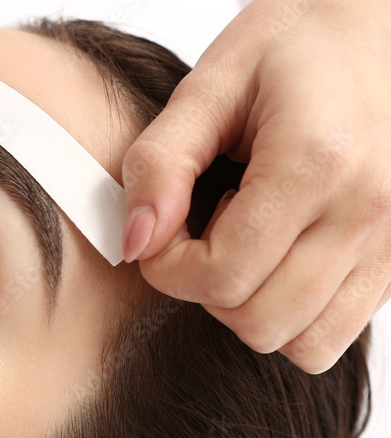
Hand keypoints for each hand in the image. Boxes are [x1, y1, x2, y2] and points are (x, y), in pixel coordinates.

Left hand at [121, 0, 390, 373]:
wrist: (377, 24)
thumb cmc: (292, 45)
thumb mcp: (210, 84)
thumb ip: (160, 163)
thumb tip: (134, 243)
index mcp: (316, 163)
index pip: (222, 277)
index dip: (168, 269)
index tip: (163, 232)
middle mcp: (369, 211)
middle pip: (259, 321)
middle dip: (205, 291)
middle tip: (199, 235)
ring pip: (301, 343)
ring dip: (250, 307)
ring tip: (244, 241)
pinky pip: (334, 332)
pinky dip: (293, 314)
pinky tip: (278, 256)